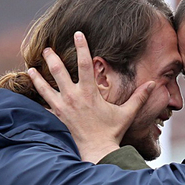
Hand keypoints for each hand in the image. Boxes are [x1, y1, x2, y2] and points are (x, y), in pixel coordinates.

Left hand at [27, 32, 157, 162]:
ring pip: (45, 88)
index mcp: (90, 92)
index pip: (85, 64)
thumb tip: (153, 83)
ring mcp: (63, 107)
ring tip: (31, 67)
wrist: (97, 150)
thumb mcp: (127, 113)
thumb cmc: (112, 132)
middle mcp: (74, 97)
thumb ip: (139, 97)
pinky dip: (37, 98)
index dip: (82, 47)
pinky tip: (30, 93)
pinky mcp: (58, 117)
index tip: (78, 34)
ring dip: (38, 77)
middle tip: (47, 48)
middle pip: (59, 71)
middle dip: (52, 58)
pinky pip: (44, 105)